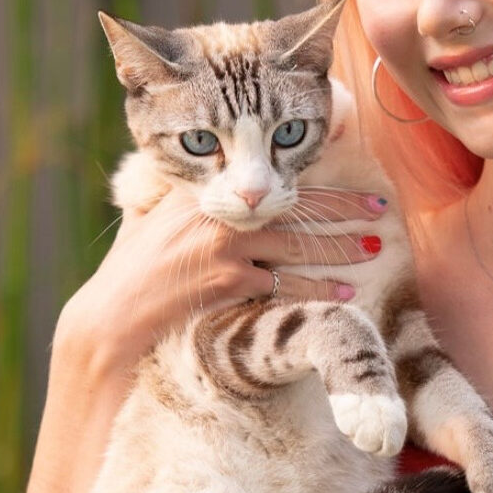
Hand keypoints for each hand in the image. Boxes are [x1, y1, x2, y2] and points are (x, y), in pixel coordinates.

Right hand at [60, 186, 388, 372]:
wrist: (113, 314)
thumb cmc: (132, 268)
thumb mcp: (153, 217)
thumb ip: (186, 200)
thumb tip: (216, 188)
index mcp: (202, 187)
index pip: (269, 178)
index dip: (313, 178)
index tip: (343, 180)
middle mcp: (217, 209)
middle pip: (294, 204)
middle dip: (343, 207)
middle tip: (380, 209)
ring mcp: (224, 243)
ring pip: (297, 243)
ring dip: (339, 248)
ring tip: (371, 249)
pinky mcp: (229, 279)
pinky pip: (286, 284)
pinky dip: (318, 291)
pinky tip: (344, 296)